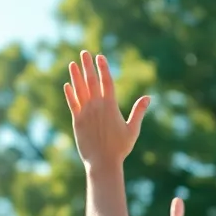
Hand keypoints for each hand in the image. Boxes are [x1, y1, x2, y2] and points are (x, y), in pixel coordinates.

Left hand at [63, 50, 149, 170]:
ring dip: (76, 76)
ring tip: (73, 63)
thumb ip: (139, 111)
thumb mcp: (133, 129)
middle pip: (91, 81)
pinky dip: (69, 93)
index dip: (103, 68)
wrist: (103, 162)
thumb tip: (148, 98)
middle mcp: (97, 106)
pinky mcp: (77, 121)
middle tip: (84, 53)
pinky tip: (67, 85)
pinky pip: (72, 103)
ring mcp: (85, 113)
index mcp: (111, 106)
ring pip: (79, 90)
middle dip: (87, 66)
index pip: (106, 82)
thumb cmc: (120, 148)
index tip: (99, 56)